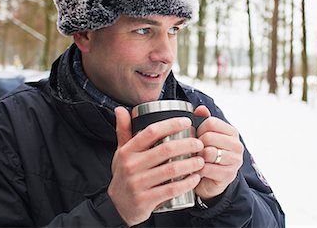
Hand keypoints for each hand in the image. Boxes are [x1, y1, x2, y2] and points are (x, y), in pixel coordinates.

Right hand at [108, 107, 204, 225]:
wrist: (116, 206)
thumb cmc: (124, 175)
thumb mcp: (121, 153)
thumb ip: (124, 131)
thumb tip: (121, 109)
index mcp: (127, 151)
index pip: (151, 131)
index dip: (171, 124)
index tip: (187, 121)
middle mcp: (131, 166)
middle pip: (166, 149)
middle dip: (188, 144)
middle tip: (200, 143)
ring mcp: (137, 184)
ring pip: (171, 169)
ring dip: (190, 164)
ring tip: (201, 160)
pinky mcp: (145, 200)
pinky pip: (171, 189)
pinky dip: (186, 183)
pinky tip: (195, 178)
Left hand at [194, 106, 243, 199]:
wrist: (212, 182)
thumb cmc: (208, 156)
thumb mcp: (207, 136)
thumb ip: (204, 120)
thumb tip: (200, 109)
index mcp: (232, 132)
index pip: (211, 122)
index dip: (199, 129)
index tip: (198, 137)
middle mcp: (237, 145)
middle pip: (208, 136)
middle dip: (197, 145)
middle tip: (195, 151)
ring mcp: (235, 160)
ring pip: (208, 152)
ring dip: (197, 158)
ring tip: (196, 160)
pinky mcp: (229, 175)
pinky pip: (207, 168)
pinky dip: (198, 170)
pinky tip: (197, 171)